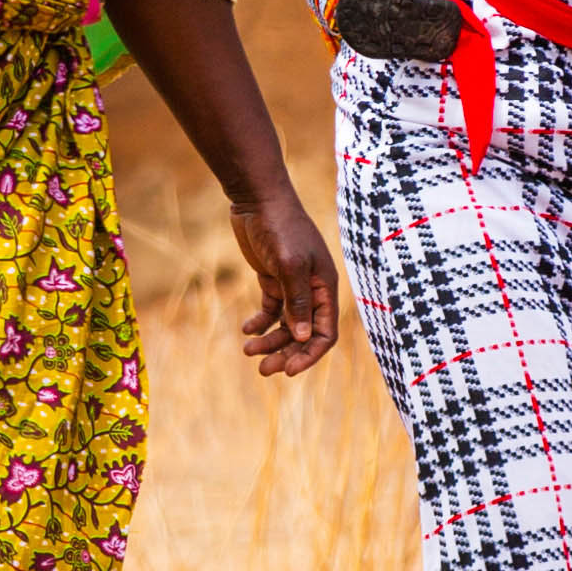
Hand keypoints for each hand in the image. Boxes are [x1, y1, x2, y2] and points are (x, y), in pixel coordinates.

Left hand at [228, 194, 340, 374]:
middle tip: (263, 370)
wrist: (258, 199)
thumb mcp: (290, 265)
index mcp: (325, 287)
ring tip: (247, 351)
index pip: (324, 333)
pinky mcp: (273, 278)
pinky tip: (246, 330)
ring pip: (285, 325)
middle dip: (285, 353)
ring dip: (269, 341)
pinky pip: (270, 310)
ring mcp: (292, 284)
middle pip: (303, 334)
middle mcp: (312, 289)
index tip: (288, 371)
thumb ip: (298, 301)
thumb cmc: (280, 228)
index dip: (309, 354)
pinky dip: (260, 323)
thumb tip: (302, 337)